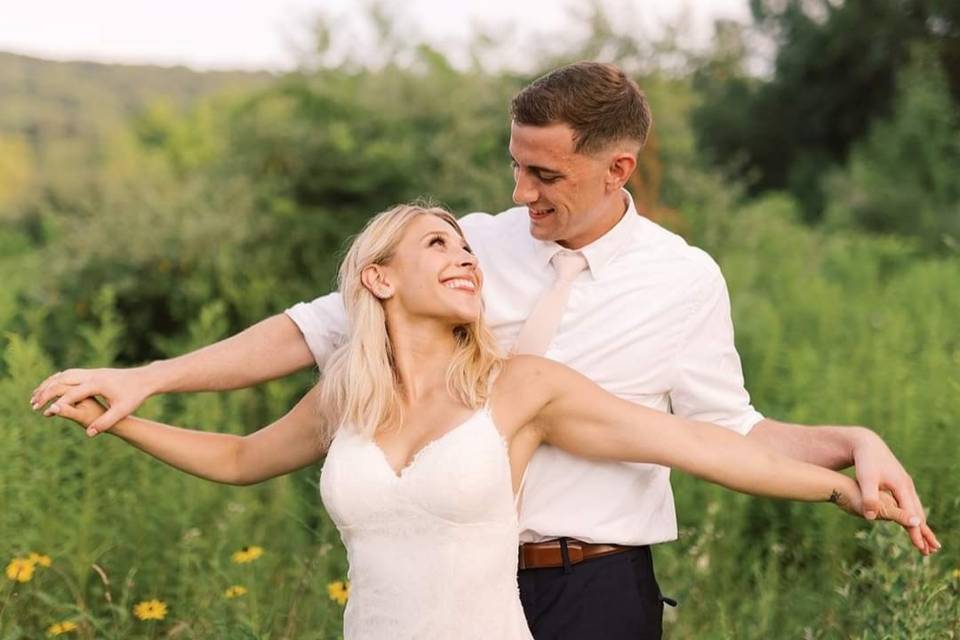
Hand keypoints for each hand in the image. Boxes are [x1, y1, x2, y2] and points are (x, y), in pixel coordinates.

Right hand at [31, 367, 155, 436]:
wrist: (145, 379)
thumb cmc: (135, 395)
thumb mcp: (122, 410)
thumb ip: (106, 422)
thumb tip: (90, 433)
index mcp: (97, 384)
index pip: (72, 393)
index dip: (58, 403)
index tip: (46, 413)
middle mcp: (92, 375)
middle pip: (62, 380)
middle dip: (46, 392)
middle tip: (32, 405)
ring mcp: (91, 372)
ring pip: (63, 374)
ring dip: (47, 384)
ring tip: (35, 396)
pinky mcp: (92, 372)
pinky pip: (69, 373)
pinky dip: (56, 379)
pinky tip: (49, 387)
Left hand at [851, 428, 939, 553]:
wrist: (867, 443)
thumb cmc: (865, 462)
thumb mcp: (865, 479)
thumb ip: (869, 497)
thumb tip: (871, 517)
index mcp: (901, 486)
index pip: (911, 515)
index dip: (915, 532)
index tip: (920, 548)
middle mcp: (907, 486)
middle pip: (918, 513)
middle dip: (924, 532)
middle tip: (930, 551)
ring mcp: (905, 484)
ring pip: (916, 508)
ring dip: (920, 525)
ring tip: (925, 540)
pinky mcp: (900, 483)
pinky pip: (910, 502)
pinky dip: (914, 515)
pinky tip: (913, 521)